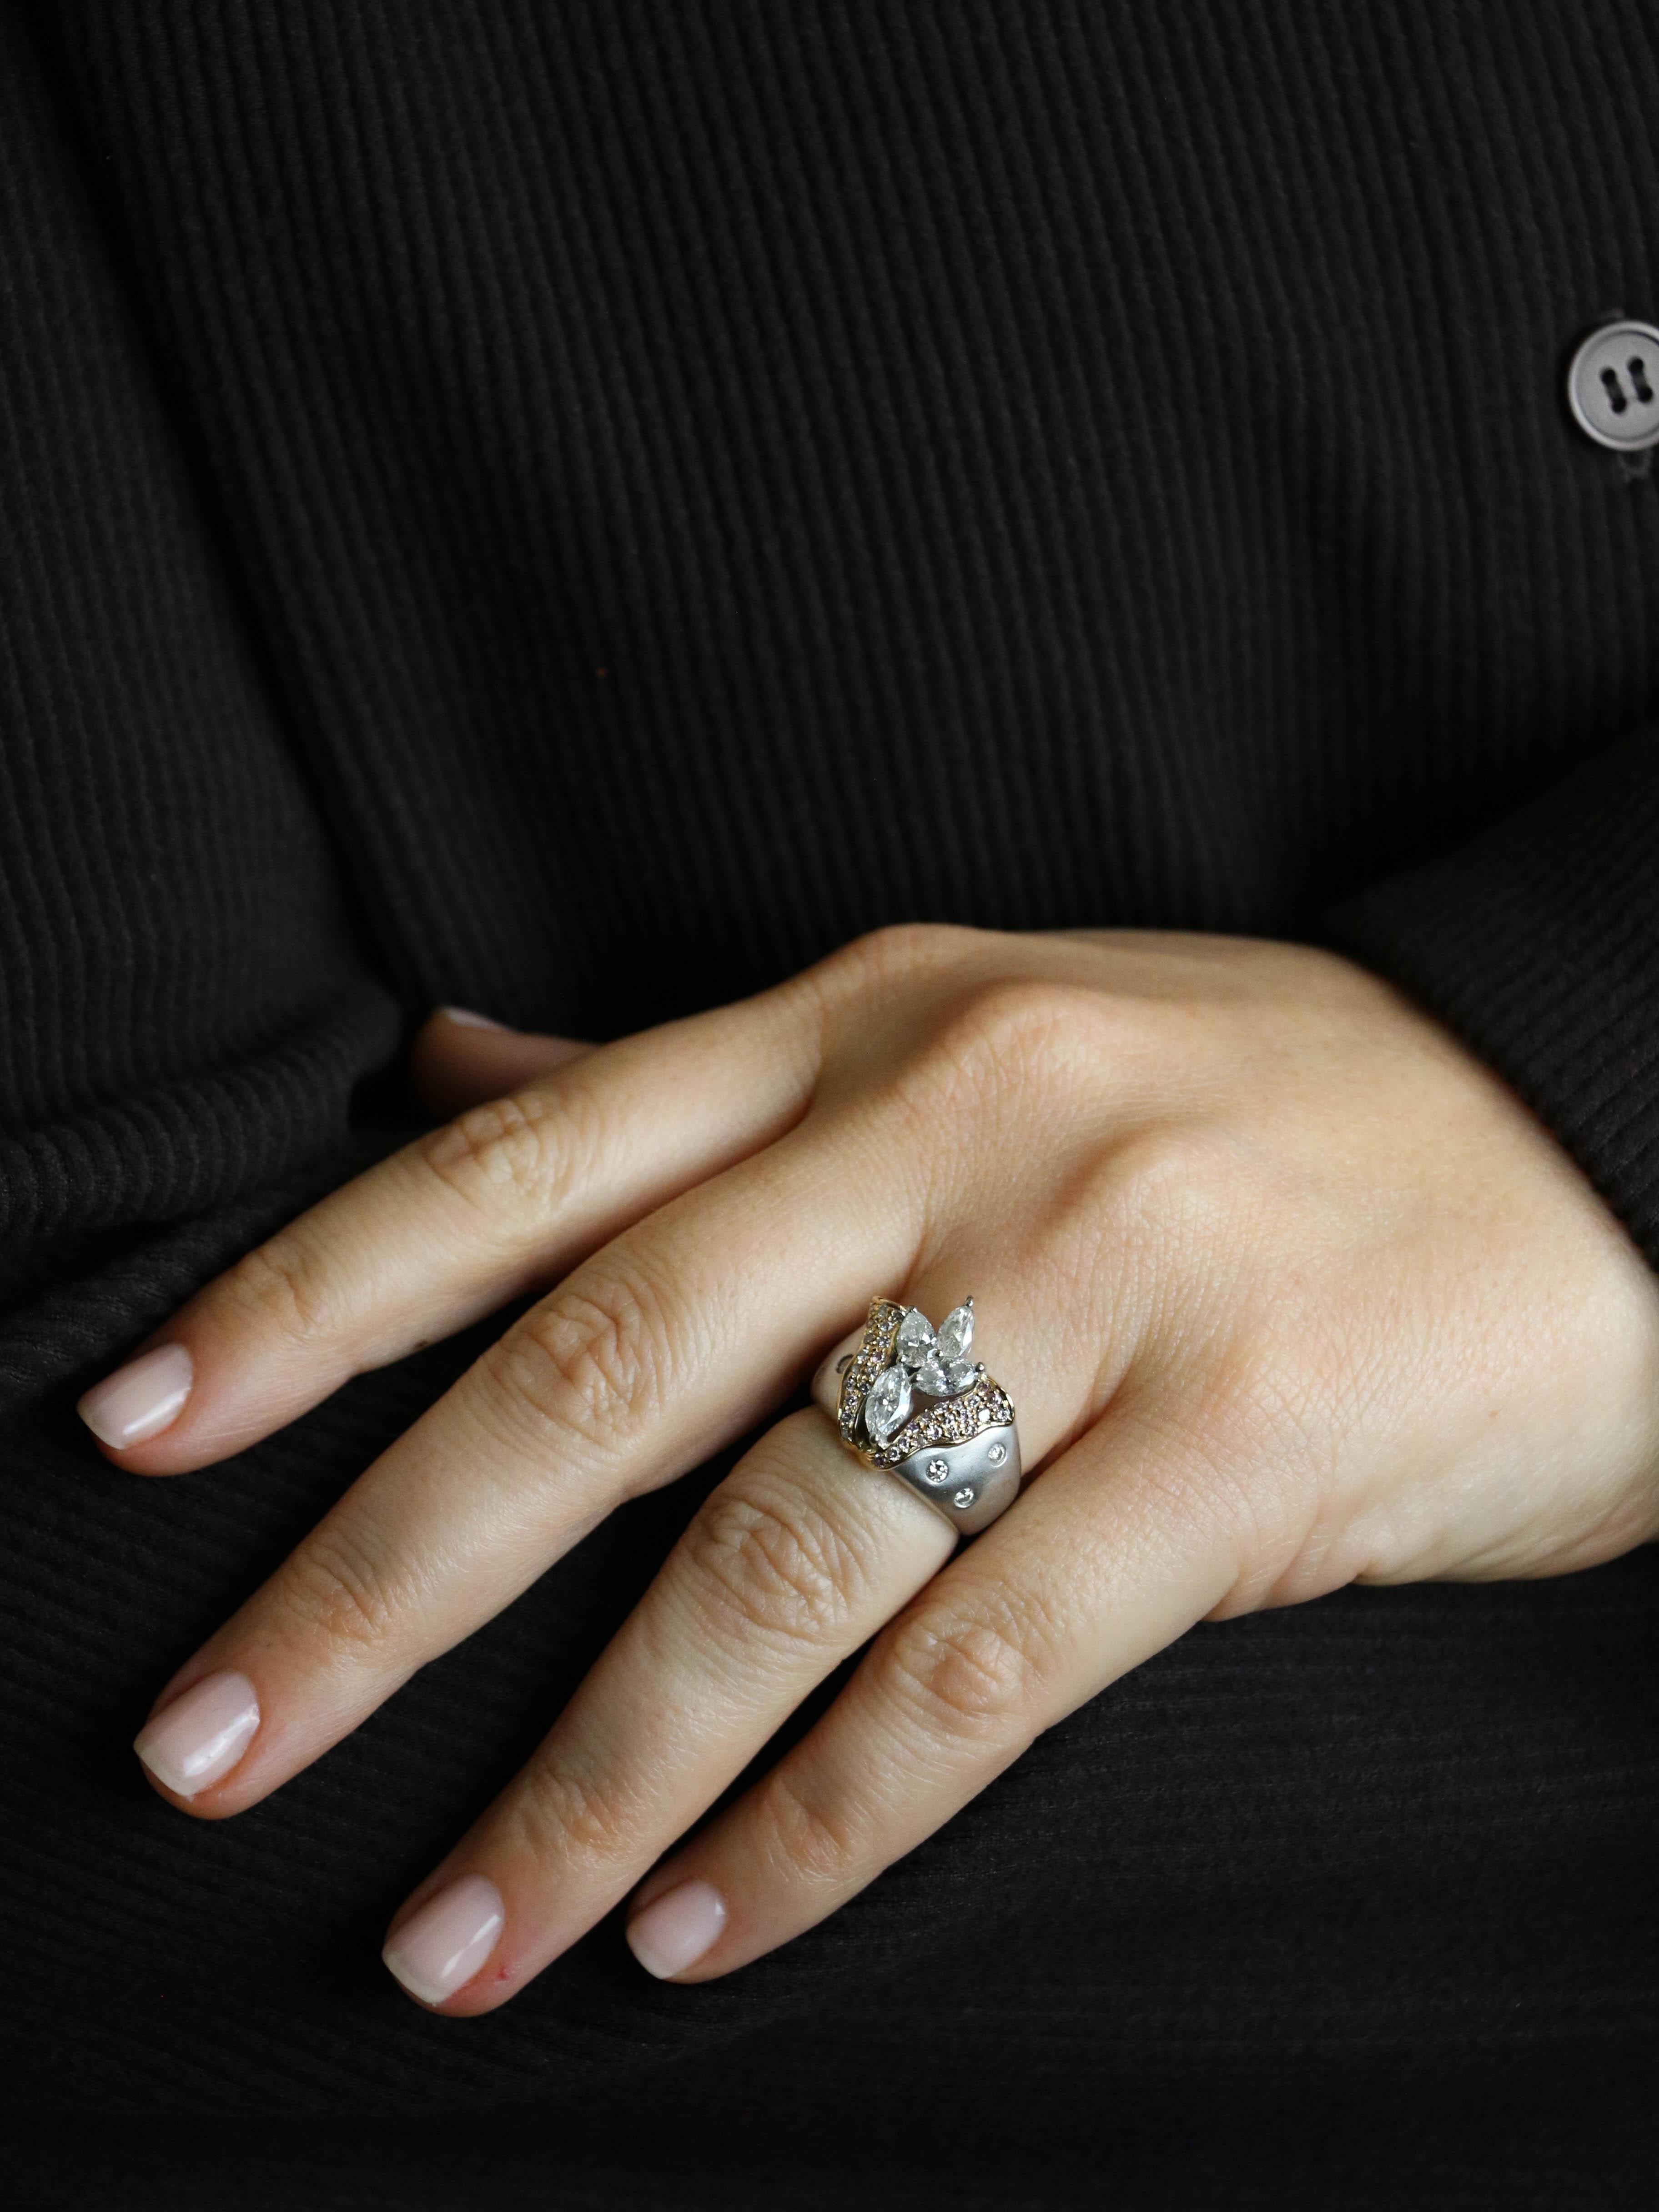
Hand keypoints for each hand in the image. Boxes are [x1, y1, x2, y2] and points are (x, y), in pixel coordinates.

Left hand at [80, 927, 1658, 2010]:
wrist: (1586, 1118)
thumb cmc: (1245, 1097)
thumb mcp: (964, 1026)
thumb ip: (701, 1083)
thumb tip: (449, 1079)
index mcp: (866, 1020)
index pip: (529, 1166)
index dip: (309, 1296)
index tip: (133, 1431)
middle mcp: (959, 1131)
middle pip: (605, 1374)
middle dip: (383, 1576)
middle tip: (204, 1741)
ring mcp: (1107, 1288)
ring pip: (781, 1560)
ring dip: (591, 1774)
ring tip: (446, 1936)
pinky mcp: (1242, 1449)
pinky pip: (980, 1672)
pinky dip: (819, 1821)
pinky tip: (700, 1928)